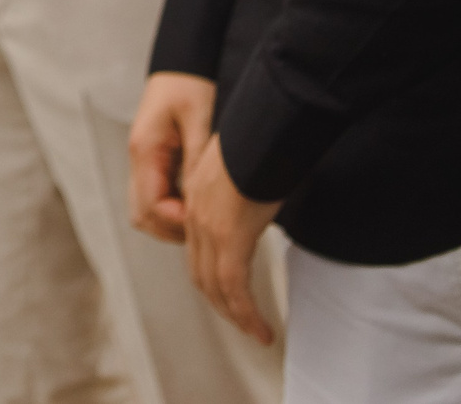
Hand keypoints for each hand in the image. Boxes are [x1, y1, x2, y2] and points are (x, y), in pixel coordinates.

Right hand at [128, 71, 215, 242]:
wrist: (183, 62)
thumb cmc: (190, 84)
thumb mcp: (200, 121)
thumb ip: (196, 161)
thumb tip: (200, 200)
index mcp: (145, 151)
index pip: (151, 207)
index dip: (176, 222)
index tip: (202, 221)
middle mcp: (138, 158)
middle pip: (143, 215)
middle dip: (171, 229)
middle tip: (202, 229)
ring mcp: (143, 160)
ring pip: (146, 209)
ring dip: (171, 221)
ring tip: (201, 219)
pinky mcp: (153, 159)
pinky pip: (156, 195)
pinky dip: (173, 207)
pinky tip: (197, 202)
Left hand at [183, 133, 281, 345]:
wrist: (261, 127)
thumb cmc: (263, 141)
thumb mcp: (246, 168)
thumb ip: (245, 188)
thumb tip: (261, 196)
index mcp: (198, 199)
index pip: (198, 250)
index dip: (212, 276)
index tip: (230, 293)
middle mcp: (197, 217)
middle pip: (202, 274)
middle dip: (222, 303)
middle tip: (243, 321)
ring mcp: (210, 228)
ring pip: (216, 286)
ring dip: (236, 315)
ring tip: (257, 333)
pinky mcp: (230, 238)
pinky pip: (235, 287)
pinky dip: (247, 313)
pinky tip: (263, 329)